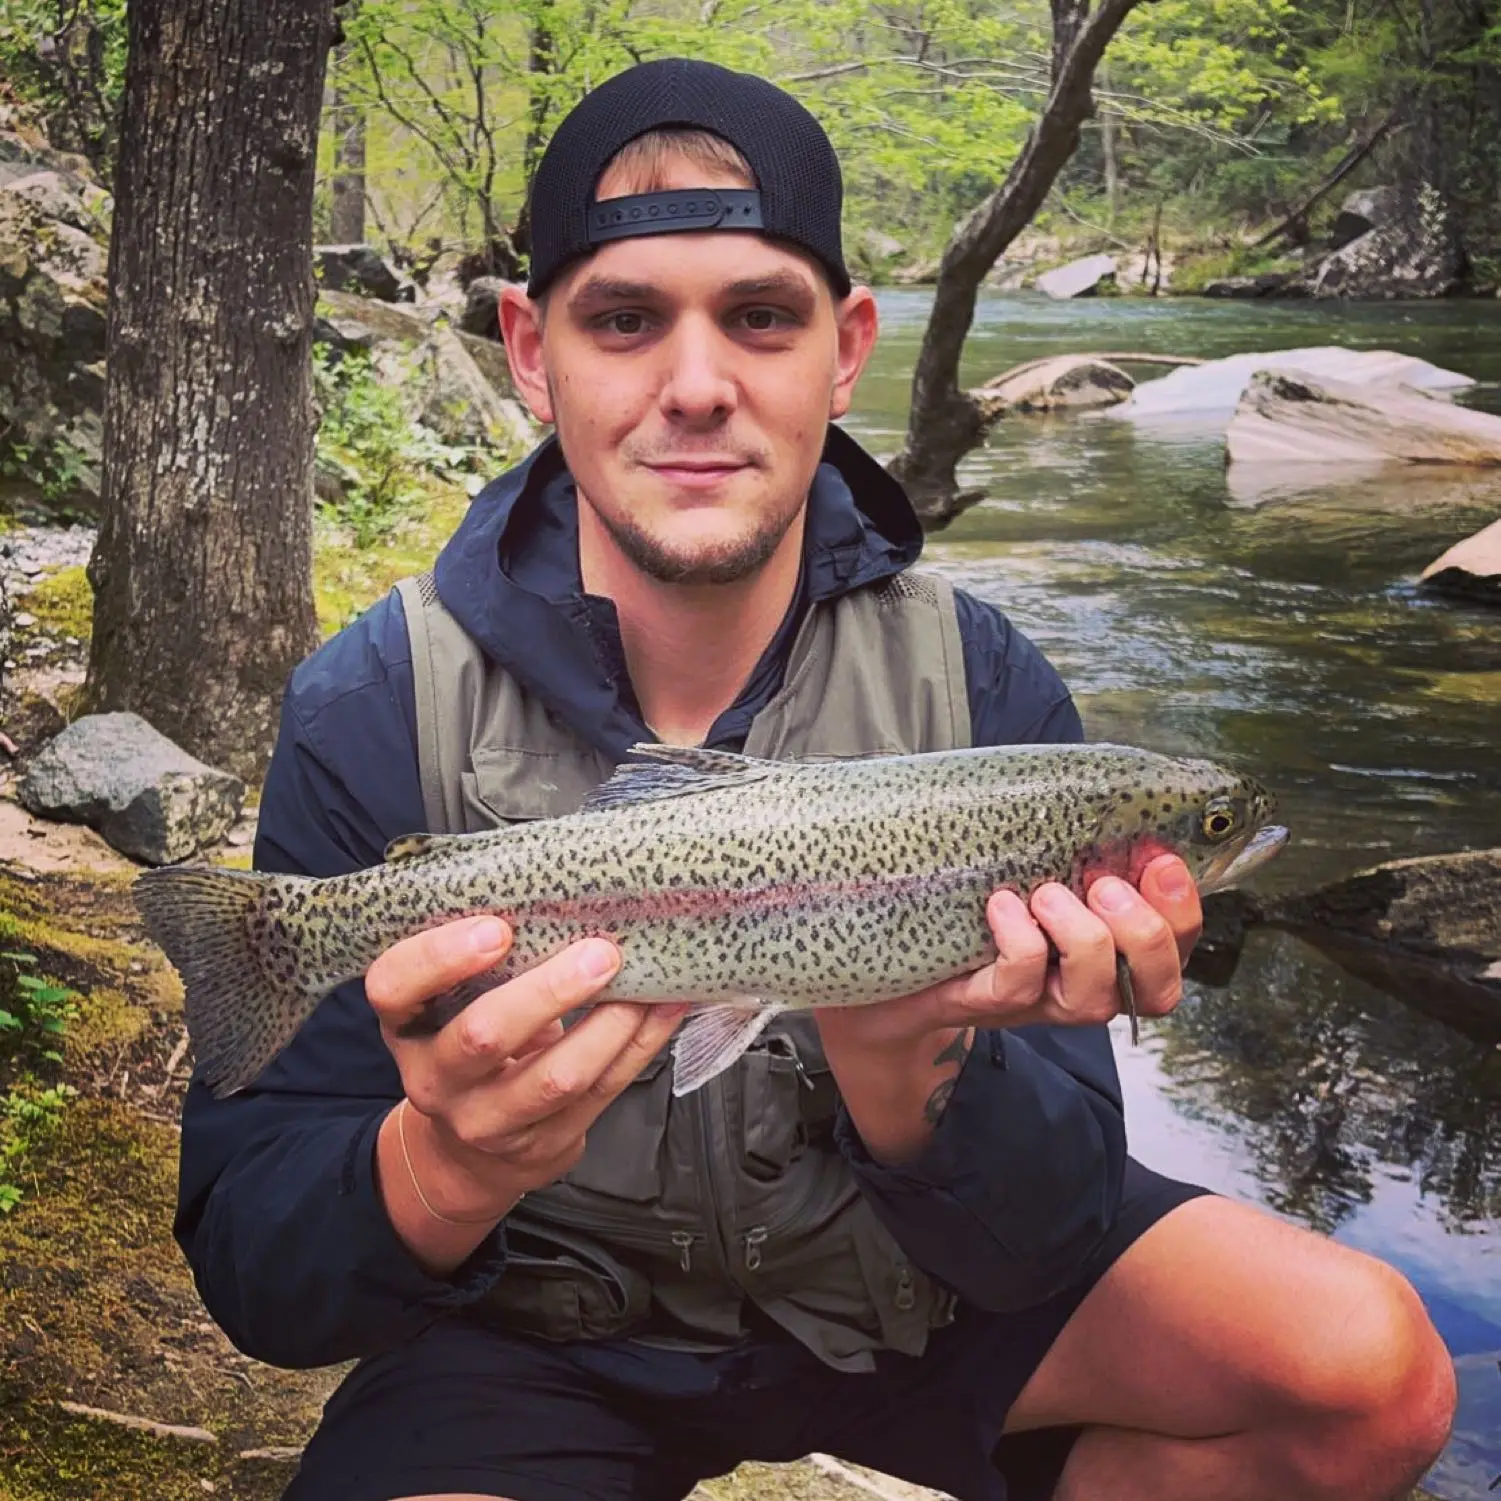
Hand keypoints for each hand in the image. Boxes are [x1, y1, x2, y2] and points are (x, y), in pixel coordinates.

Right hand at [365, 915, 685, 1227]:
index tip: (495, 928)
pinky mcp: (543, 1144)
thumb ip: (486, 961)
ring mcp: (487, 1120)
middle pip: (484, 1037)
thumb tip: (565, 894)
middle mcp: (436, 1077)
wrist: (469, 1153)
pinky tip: (662, 1010)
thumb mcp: (454, 1003)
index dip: (440, 957)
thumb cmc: (470, 1043)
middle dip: (548, 992)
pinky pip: (600, 1093)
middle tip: (598, 953)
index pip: (395, 986)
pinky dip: (639, 1046)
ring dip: (610, 1026)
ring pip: (555, 1077)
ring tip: (643, 984)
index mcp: (406, 1024)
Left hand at [813, 855, 1200, 1165]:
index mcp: (1108, 946)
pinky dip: (1019, 941)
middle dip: (1147, 932)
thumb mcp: (1023, 865)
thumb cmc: (963, 907)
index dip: (1184, 906)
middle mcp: (1084, 985)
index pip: (1179, 944)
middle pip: (1160, 986)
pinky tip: (999, 907)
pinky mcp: (986, 1005)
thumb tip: (1087, 776)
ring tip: (1045, 893)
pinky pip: (1021, 982)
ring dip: (1084, 937)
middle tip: (1102, 884)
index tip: (1158, 858)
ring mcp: (1038, 1002)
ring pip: (1095, 995)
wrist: (882, 969)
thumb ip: (1061, 836)